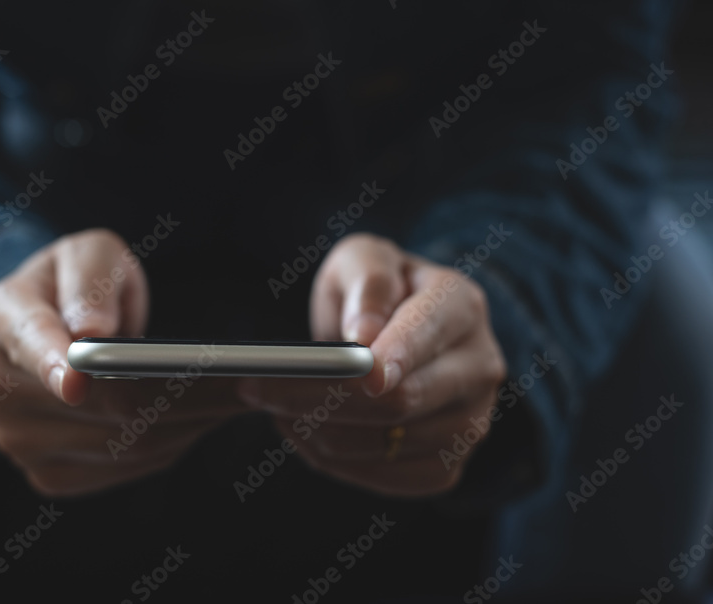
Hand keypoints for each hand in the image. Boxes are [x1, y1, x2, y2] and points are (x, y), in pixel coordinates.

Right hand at [0, 229, 247, 496]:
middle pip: (94, 403)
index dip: (53, 364)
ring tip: (234, 398)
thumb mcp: (92, 254)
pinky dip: (168, 445)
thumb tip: (89, 332)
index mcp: (4, 315)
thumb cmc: (83, 281)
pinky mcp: (46, 472)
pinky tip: (197, 420)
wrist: (62, 325)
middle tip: (239, 383)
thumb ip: (90, 281)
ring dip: (184, 424)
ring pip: (116, 444)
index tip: (77, 381)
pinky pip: (120, 469)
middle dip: (172, 394)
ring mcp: (16, 435)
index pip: (31, 342)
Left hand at [238, 233, 506, 495]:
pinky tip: (304, 434)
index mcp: (461, 305)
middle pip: (402, 401)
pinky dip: (338, 461)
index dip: (391, 355)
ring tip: (273, 407)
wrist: (402, 329)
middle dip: (320, 397)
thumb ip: (368, 284)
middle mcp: (480, 366)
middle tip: (256, 388)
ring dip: (320, 432)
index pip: (426, 335)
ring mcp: (471, 420)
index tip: (351, 368)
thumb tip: (365, 336)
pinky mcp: (448, 462)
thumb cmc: (374, 289)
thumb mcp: (363, 259)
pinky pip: (391, 478)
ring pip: (390, 444)